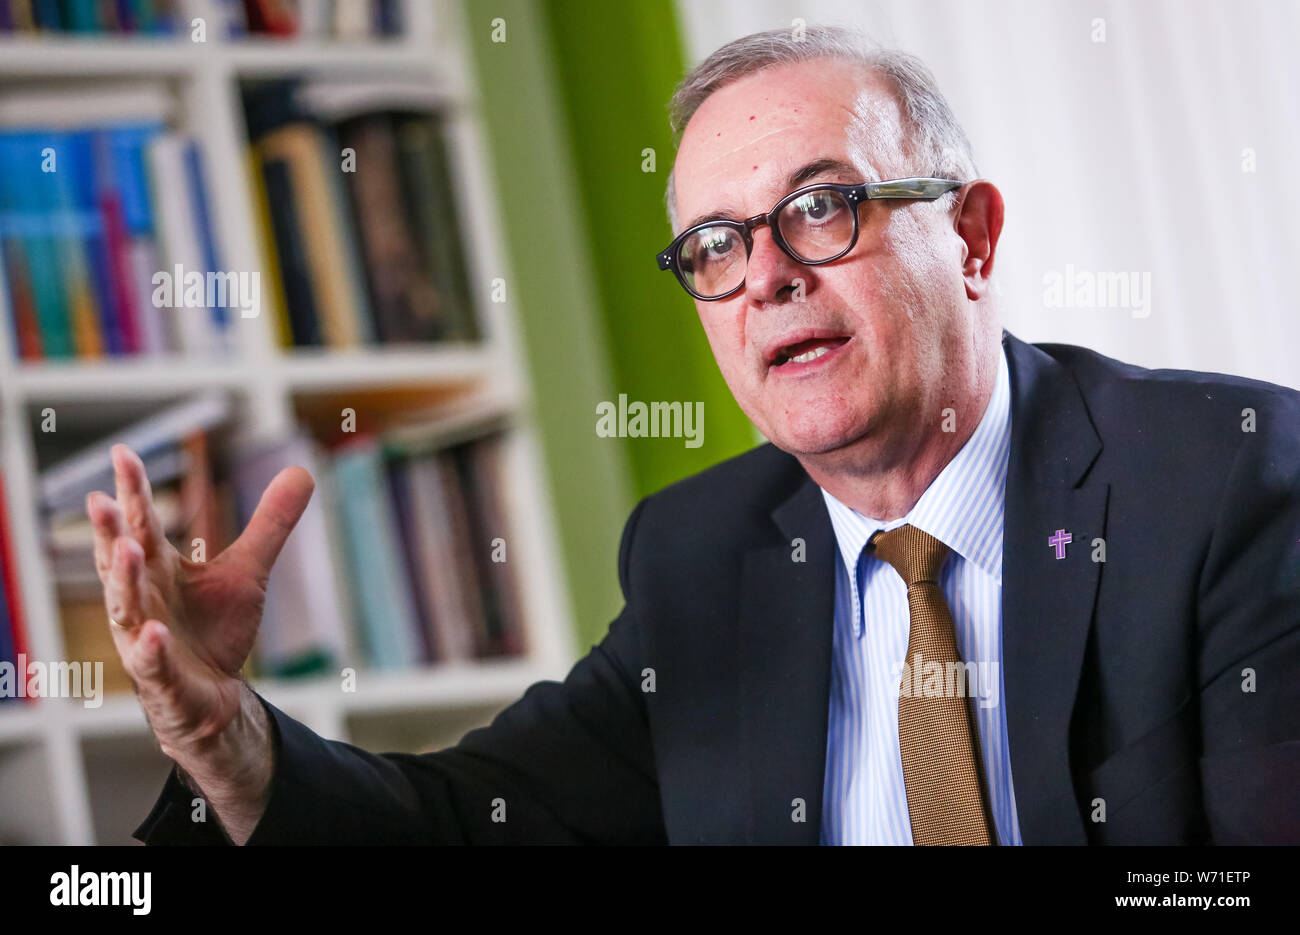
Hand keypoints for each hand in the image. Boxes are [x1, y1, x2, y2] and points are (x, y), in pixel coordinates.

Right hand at [86, 443, 314, 763]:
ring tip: (125, 549)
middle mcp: (143, 599)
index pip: (142, 524)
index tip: (123, 451)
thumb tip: (302, 469)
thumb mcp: (248, 570)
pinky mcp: (161, 678)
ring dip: (122, 579)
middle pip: (121, 559)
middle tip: (100, 499)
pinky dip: (150, 647)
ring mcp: (145, 639)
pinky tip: (154, 632)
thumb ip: (271, 522)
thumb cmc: (216, 629)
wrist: (214, 698)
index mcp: (158, 570)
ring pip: (126, 606)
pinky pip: (151, 661)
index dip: (132, 491)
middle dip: (110, 530)